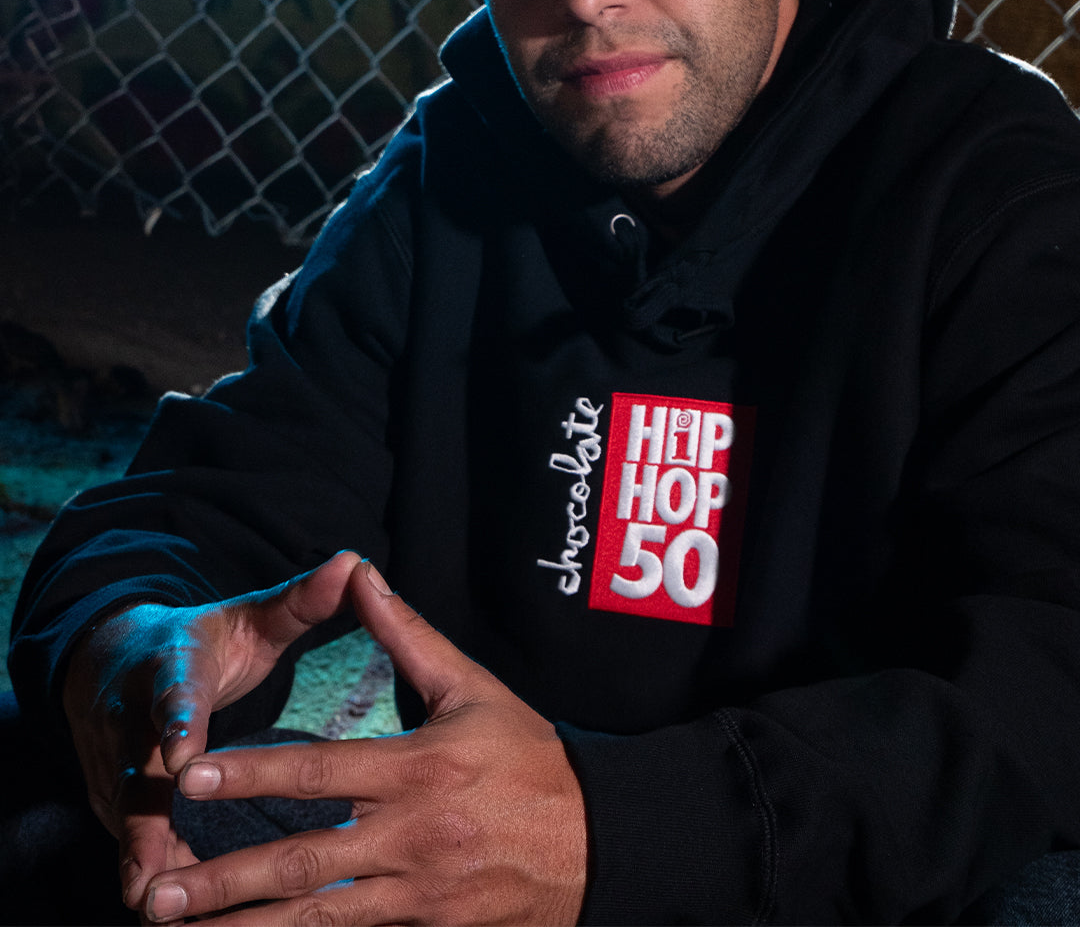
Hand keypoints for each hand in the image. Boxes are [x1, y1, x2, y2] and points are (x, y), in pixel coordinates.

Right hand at [61, 550, 362, 911]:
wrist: (119, 664)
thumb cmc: (203, 645)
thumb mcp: (246, 617)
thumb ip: (300, 600)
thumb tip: (354, 563)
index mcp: (174, 667)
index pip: (176, 693)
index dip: (178, 722)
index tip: (183, 755)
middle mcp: (136, 720)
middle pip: (138, 774)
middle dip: (146, 823)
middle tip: (155, 872)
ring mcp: (121, 767)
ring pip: (130, 822)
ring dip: (146, 865)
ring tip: (161, 912)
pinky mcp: (121, 804)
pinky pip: (137, 846)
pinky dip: (154, 878)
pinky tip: (180, 920)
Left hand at [140, 560, 587, 925]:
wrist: (595, 840)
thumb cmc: (527, 756)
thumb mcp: (471, 688)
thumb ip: (408, 636)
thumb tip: (361, 575)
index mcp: (419, 768)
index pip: (317, 773)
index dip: (249, 775)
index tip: (189, 777)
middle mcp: (413, 834)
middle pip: (303, 860)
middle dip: (224, 880)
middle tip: (158, 893)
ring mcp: (420, 892)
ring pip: (318, 918)